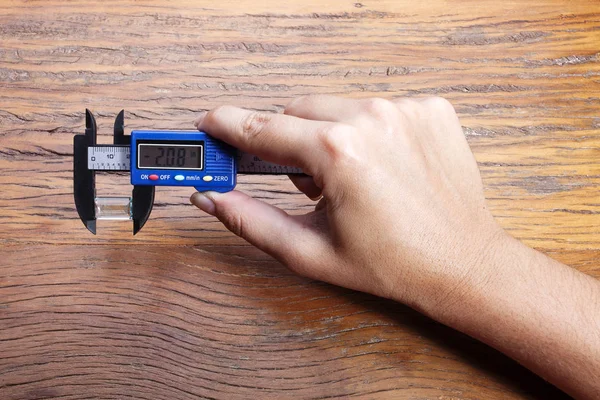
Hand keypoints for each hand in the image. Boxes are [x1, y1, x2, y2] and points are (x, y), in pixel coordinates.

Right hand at [191, 95, 504, 312]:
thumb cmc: (393, 264)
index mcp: (339, 153)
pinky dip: (365, 132)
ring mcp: (405, 109)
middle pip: (297, 111)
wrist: (463, 263)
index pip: (262, 128)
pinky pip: (375, 109)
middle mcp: (372, 119)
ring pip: (336, 108)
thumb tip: (212, 197)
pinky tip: (379, 168)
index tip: (209, 123)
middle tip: (302, 181)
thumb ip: (249, 220)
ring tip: (348, 180)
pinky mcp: (429, 109)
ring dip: (328, 137)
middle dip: (288, 142)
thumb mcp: (310, 250)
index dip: (228, 126)